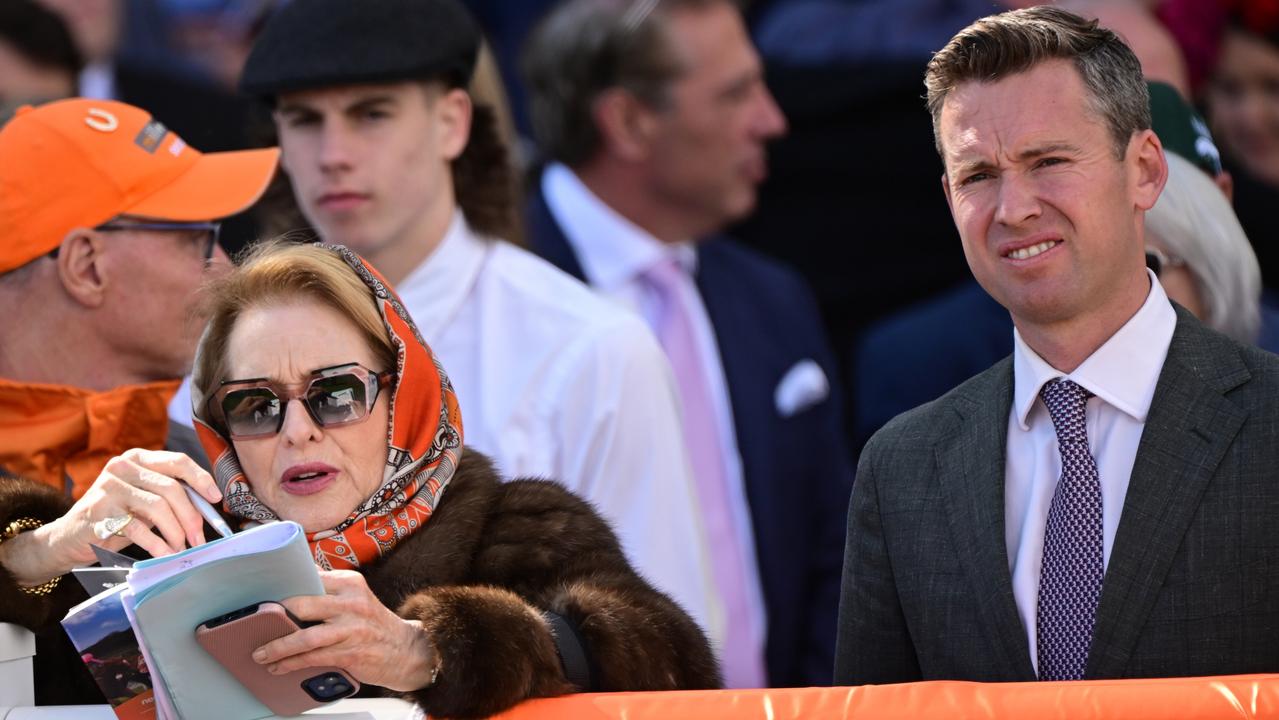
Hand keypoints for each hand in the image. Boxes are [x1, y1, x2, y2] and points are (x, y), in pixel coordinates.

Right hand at [44, 449, 221, 569]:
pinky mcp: (99, 511)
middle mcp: (123, 467)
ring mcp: (109, 487)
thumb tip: (208, 509)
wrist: (69, 537)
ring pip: (158, 507)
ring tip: (181, 548)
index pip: (178, 461)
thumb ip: (171, 497)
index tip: (216, 498)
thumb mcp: (145, 500)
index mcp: (139, 458)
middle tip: (199, 538)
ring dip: (175, 532)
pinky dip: (157, 544)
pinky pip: (138, 528)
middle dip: (191, 516)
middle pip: (171, 488)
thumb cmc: (117, 517)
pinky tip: (165, 554)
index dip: (201, 478)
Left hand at [255, 570, 440, 691]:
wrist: (405, 650)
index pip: (310, 577)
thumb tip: (288, 589)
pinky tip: (279, 667)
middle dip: (274, 615)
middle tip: (254, 623)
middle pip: (303, 604)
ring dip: (277, 647)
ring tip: (260, 654)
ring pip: (305, 637)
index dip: (283, 585)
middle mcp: (351, 602)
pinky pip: (313, 658)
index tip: (261, 593)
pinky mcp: (351, 653)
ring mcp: (352, 629)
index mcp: (350, 583)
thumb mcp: (355, 598)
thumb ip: (327, 592)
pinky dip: (291, 664)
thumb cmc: (372, 624)